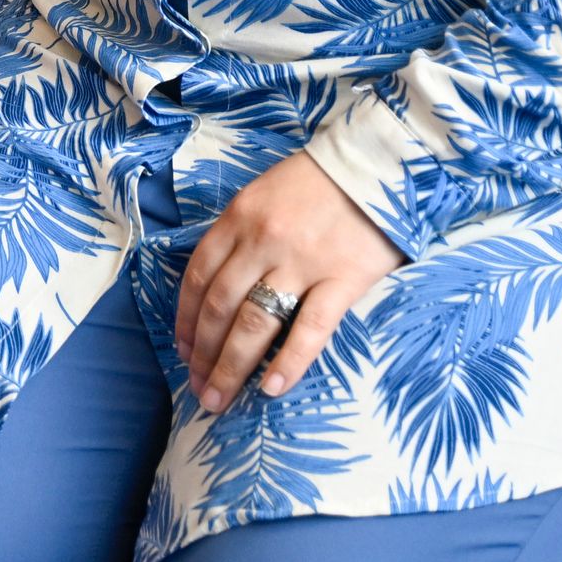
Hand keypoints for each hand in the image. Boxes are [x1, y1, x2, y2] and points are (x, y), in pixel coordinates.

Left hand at [175, 152, 406, 412]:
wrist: (379, 162)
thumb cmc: (320, 181)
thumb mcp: (265, 194)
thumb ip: (241, 234)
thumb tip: (220, 286)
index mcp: (239, 217)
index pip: (200, 276)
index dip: (187, 319)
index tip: (183, 350)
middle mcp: (262, 241)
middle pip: (221, 307)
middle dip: (204, 353)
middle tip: (198, 388)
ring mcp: (302, 261)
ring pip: (255, 323)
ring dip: (232, 366)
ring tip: (220, 398)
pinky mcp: (343, 279)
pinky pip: (310, 329)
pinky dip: (288, 363)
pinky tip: (271, 389)